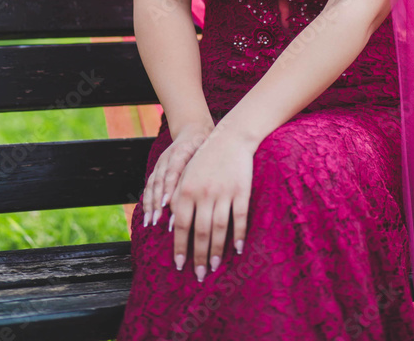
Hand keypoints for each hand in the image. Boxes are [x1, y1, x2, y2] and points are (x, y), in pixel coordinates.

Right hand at [141, 118, 214, 227]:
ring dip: (150, 204)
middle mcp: (166, 158)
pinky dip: (148, 201)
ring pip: (152, 185)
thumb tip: (207, 189)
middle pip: (159, 181)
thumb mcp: (207, 150)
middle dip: (157, 202)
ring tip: (150, 222)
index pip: (172, 171)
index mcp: (180, 151)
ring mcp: (160, 164)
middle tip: (157, 220)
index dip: (169, 188)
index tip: (167, 204)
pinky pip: (150, 187)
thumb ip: (204, 166)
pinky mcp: (157, 170)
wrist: (193, 130)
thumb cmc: (205, 144)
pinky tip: (148, 216)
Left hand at [169, 127, 254, 282]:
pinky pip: (240, 217)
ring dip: (216, 250)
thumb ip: (178, 199)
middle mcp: (203, 192)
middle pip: (200, 231)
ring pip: (219, 227)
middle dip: (198, 255)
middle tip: (198, 275)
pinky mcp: (241, 190)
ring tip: (214, 267)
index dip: (180, 247)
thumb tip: (172, 227)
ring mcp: (224, 192)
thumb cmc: (205, 160)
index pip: (182, 225)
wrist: (231, 138)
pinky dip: (238, 235)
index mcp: (187, 189)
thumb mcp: (186, 175)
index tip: (180, 266)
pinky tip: (237, 249)